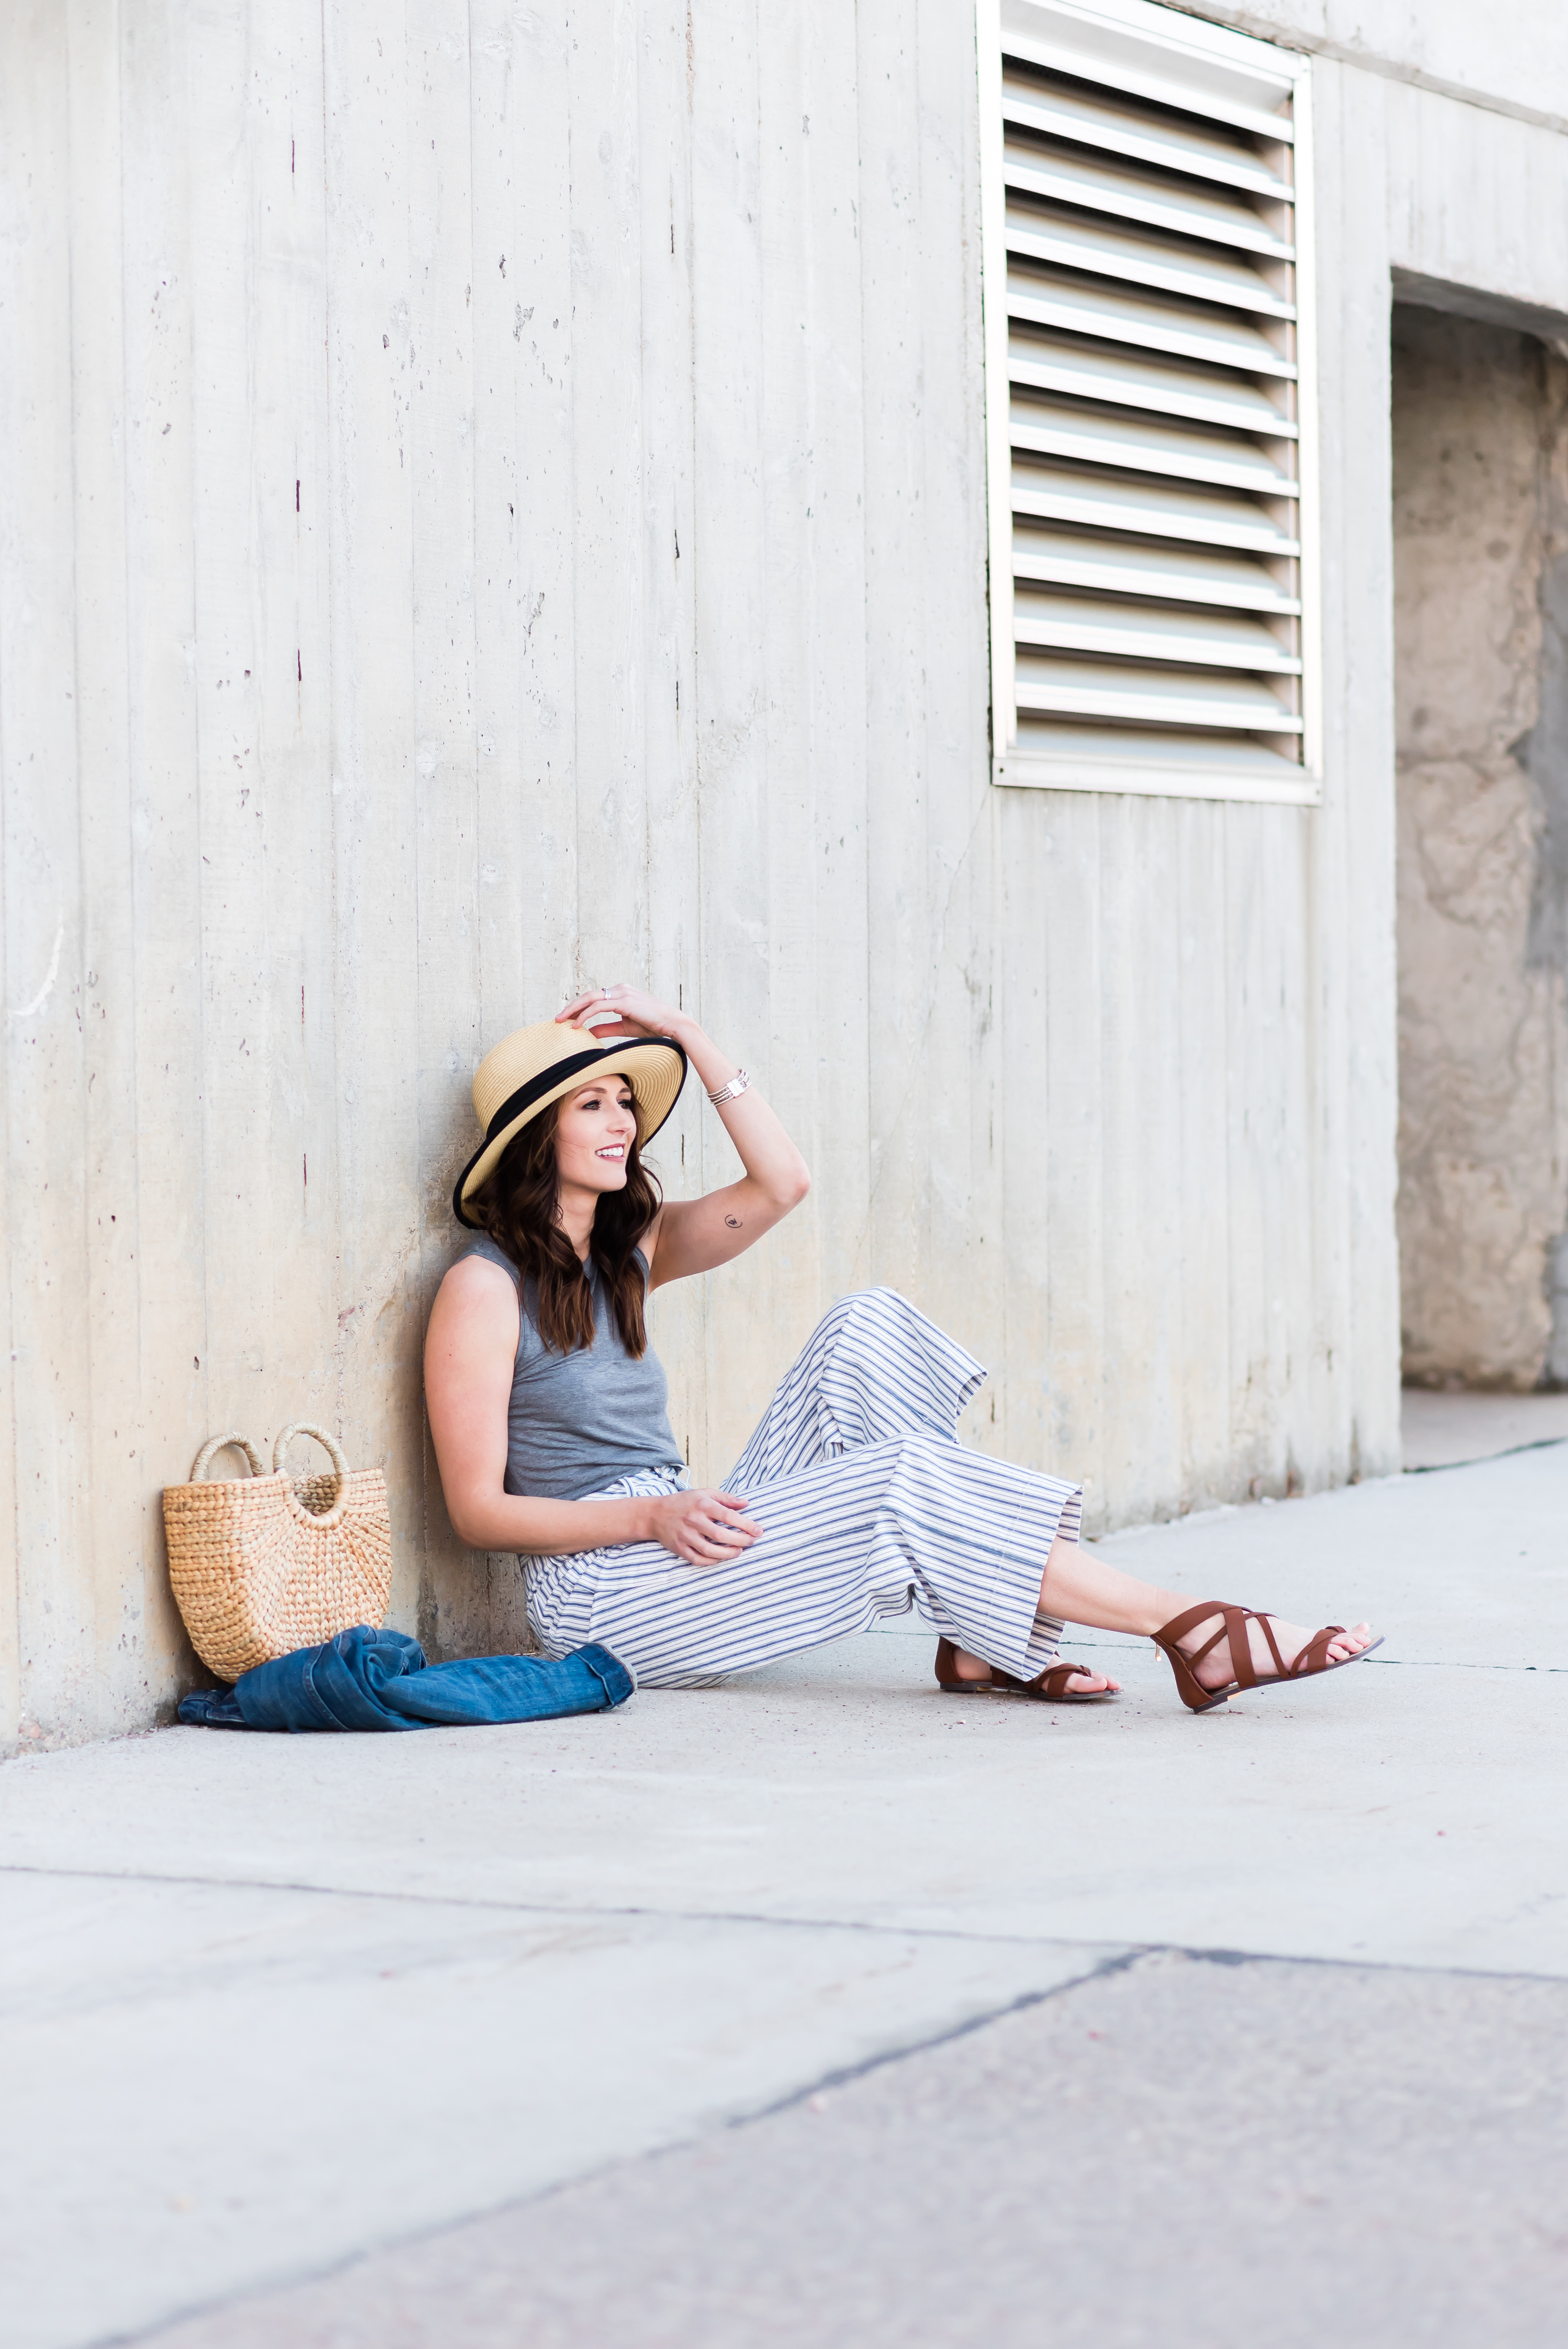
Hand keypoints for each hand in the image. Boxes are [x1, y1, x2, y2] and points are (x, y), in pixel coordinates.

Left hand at [558, 982, 684, 1042]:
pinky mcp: (624, 1002)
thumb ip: (606, 1028)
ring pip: (590, 998)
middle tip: (557, 1019)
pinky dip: (585, 1016)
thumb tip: (589, 1032)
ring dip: (573, 1010)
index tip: (567, 1019)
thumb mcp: (625, 1027)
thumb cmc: (654, 1026)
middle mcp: (620, 989)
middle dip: (571, 1007)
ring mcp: (622, 993)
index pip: (594, 998)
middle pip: (588, 995)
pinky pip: (598, 1007)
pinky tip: (577, 1026)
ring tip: (561, 1021)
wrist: (674, 1025)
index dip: (578, 1008)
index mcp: (621, 993)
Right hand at [644, 1487, 761, 1565]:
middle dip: (741, 1541)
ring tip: (739, 1551)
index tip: (759, 1531)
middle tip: (751, 1542)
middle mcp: (693, 1521)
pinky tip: (721, 1558)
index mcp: (702, 1505)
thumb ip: (726, 1498)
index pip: (728, 1516)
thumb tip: (746, 1504)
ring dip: (728, 1554)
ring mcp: (685, 1536)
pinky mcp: (679, 1548)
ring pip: (710, 1551)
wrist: (655, 1514)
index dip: (746, 1525)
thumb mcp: (704, 1493)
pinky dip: (712, 1561)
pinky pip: (698, 1560)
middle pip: (721, 1535)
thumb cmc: (684, 1502)